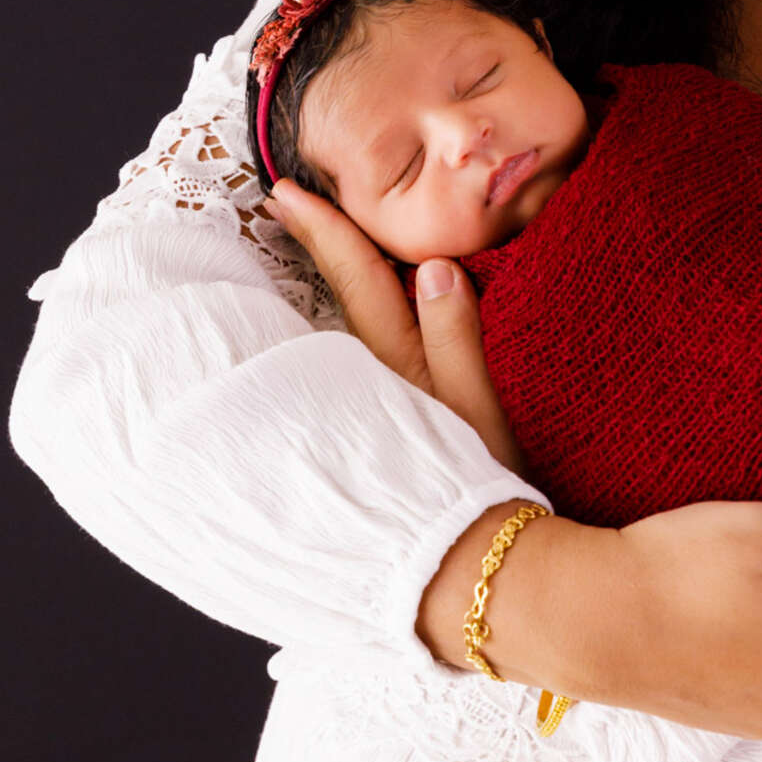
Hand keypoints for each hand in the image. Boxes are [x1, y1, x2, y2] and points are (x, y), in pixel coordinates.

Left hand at [266, 179, 528, 476]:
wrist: (471, 568)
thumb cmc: (482, 485)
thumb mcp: (480, 408)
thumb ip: (456, 336)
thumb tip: (433, 266)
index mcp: (395, 365)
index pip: (358, 280)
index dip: (325, 231)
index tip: (287, 192)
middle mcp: (369, 382)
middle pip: (340, 298)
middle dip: (311, 246)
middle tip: (278, 203)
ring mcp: (364, 409)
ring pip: (337, 329)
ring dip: (322, 284)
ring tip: (298, 247)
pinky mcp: (369, 433)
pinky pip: (344, 363)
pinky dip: (334, 328)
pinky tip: (329, 326)